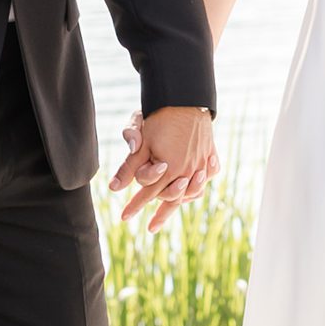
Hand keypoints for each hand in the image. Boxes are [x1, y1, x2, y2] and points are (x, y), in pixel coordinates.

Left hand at [108, 106, 217, 231]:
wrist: (187, 97)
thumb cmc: (160, 117)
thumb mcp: (140, 139)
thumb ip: (129, 166)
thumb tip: (114, 188)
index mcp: (169, 169)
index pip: (148, 194)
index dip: (134, 206)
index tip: (124, 218)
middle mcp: (188, 170)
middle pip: (172, 199)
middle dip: (160, 214)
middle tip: (150, 228)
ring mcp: (201, 164)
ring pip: (192, 192)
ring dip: (180, 203)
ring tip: (171, 214)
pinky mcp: (210, 155)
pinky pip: (206, 178)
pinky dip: (198, 187)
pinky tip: (192, 192)